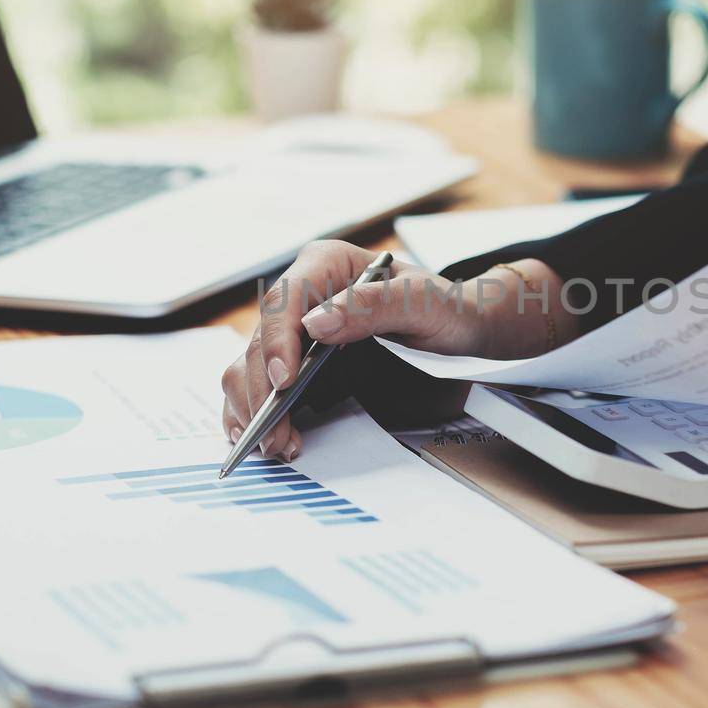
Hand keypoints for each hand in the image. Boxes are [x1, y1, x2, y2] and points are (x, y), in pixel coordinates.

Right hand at [221, 240, 570, 461]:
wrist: (458, 329)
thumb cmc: (443, 307)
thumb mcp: (423, 301)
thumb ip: (374, 306)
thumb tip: (315, 323)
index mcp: (326, 264)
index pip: (285, 301)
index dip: (275, 341)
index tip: (283, 381)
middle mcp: (302, 295)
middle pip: (259, 340)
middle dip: (263, 389)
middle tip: (275, 433)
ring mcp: (294, 330)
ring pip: (250, 365)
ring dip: (255, 407)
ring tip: (279, 443)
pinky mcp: (294, 361)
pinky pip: (259, 384)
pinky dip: (256, 412)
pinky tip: (271, 436)